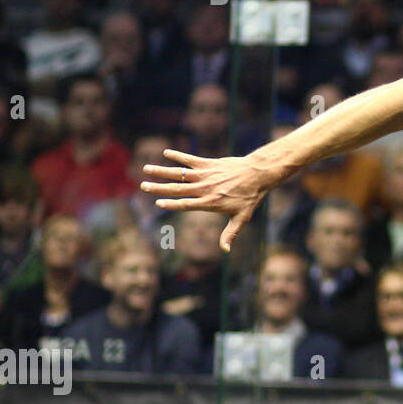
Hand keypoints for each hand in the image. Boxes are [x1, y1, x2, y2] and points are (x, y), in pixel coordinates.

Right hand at [141, 149, 278, 251]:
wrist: (258, 174)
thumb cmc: (250, 197)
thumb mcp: (241, 218)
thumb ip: (230, 234)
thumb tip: (225, 251)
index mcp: (210, 202)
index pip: (186, 204)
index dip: (172, 204)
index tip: (158, 203)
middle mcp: (205, 188)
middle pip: (178, 188)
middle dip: (159, 187)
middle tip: (143, 186)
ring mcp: (206, 174)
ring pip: (180, 172)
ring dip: (162, 170)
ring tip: (146, 168)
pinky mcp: (209, 163)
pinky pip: (191, 159)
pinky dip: (179, 156)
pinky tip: (166, 152)